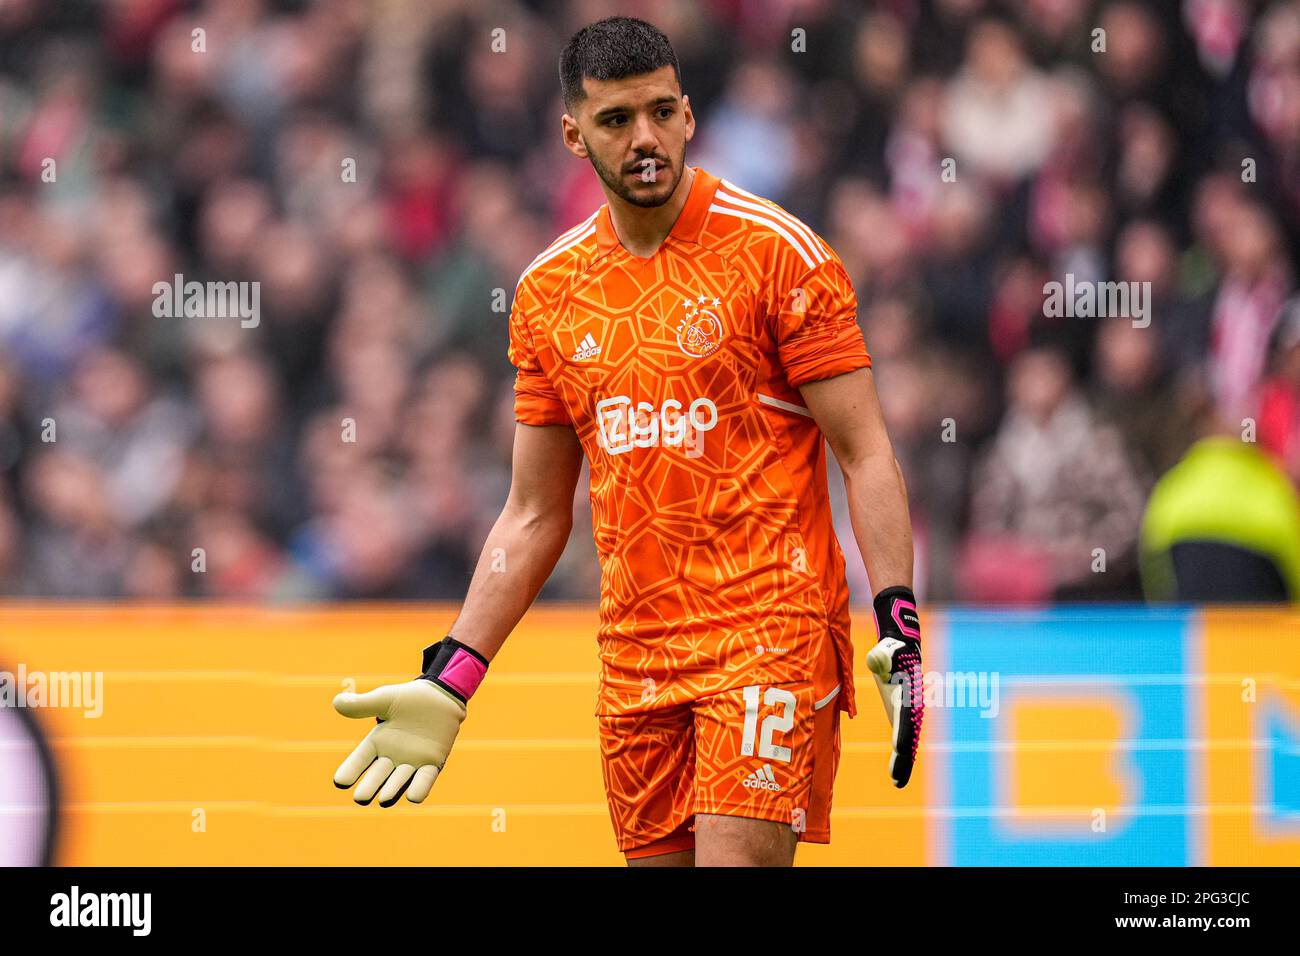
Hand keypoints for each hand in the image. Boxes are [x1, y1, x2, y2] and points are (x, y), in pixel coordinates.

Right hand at [332, 678, 466, 805]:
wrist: (441, 695)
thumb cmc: (410, 698)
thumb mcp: (384, 699)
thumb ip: (362, 704)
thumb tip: (337, 702)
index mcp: (377, 742)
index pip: (359, 760)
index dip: (350, 770)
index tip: (340, 781)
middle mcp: (392, 757)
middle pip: (377, 776)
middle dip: (369, 787)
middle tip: (361, 798)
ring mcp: (412, 762)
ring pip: (399, 781)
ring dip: (392, 790)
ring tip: (384, 799)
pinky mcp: (432, 763)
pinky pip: (425, 779)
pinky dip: (420, 788)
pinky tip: (414, 797)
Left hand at [866, 586, 923, 788]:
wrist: (901, 650)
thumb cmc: (891, 651)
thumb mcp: (885, 651)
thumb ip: (881, 656)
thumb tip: (876, 659)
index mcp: (908, 695)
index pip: (905, 718)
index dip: (902, 734)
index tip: (899, 750)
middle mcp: (912, 708)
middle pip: (908, 737)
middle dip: (903, 758)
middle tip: (897, 780)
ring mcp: (908, 713)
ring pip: (907, 742)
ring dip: (903, 762)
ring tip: (897, 782)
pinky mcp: (902, 716)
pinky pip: (903, 740)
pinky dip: (901, 757)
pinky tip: (896, 774)